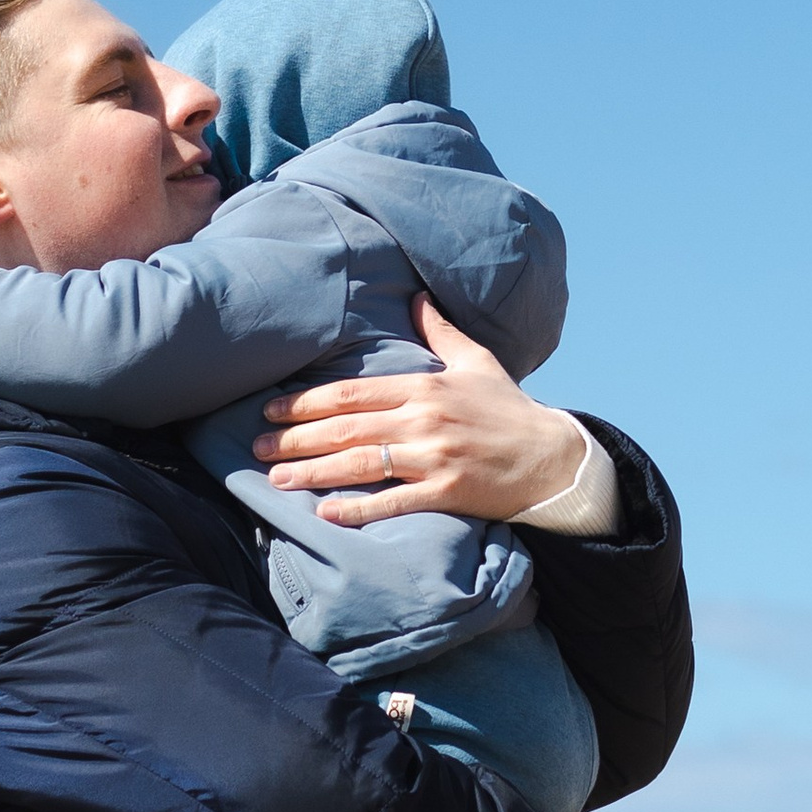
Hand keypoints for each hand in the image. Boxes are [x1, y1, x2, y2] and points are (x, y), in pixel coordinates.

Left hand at [254, 299, 586, 526]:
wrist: (553, 458)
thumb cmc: (511, 410)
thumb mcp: (477, 362)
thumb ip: (441, 331)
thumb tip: (416, 297)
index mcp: (426, 386)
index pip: (353, 392)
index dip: (307, 401)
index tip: (273, 410)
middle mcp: (425, 419)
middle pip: (347, 427)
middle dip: (297, 438)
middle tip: (258, 447)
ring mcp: (436, 457)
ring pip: (362, 463)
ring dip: (315, 472)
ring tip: (277, 480)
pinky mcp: (448, 492)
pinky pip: (395, 501)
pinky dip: (359, 508)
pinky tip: (326, 513)